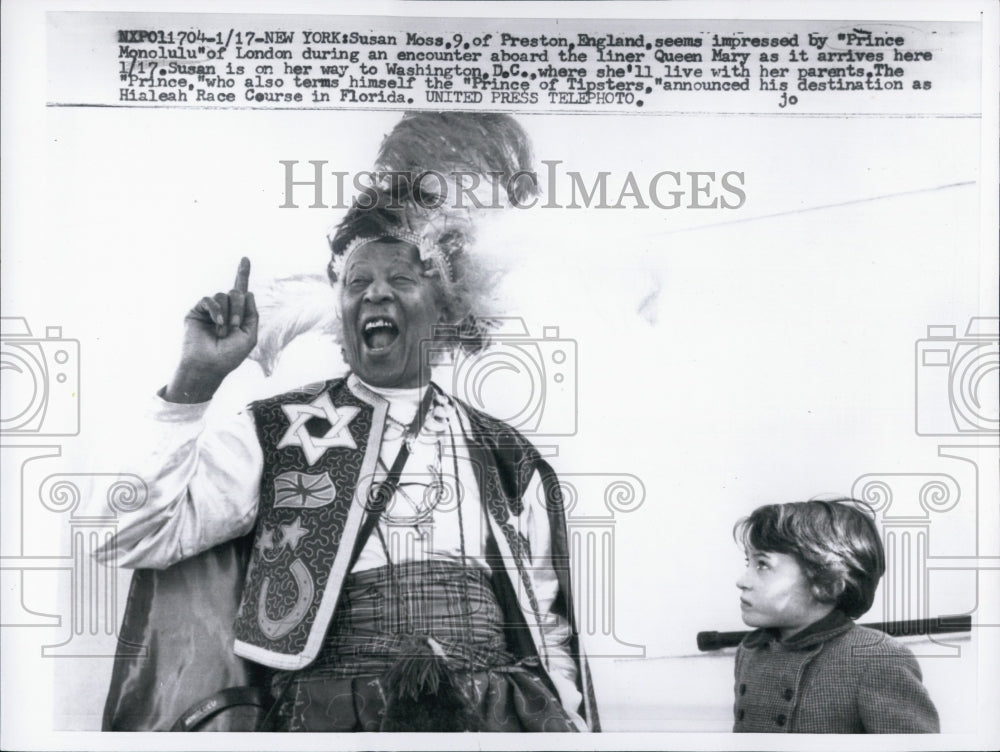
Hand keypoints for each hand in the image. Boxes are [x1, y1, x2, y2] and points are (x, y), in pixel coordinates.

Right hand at [164, 257, 258, 402]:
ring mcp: (209, 310)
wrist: (209, 365)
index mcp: (237, 315)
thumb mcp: (250, 335)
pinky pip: (209, 300)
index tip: (245, 258)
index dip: (242, 274)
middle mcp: (223, 310)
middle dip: (240, 308)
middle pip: (236, 292)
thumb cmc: (230, 355)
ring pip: (223, 295)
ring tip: (223, 330)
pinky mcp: (196, 311)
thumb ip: (252, 314)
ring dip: (228, 313)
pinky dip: (216, 310)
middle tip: (235, 326)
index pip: (241, 292)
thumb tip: (247, 292)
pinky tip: (217, 323)